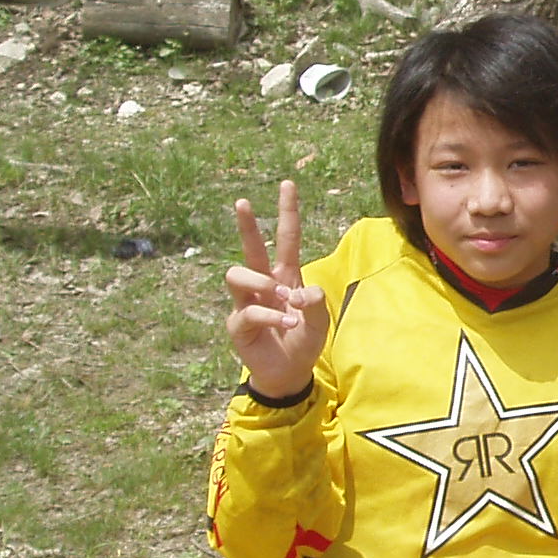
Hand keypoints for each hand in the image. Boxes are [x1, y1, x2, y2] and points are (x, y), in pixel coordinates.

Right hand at [226, 180, 329, 400]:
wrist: (289, 373)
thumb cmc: (303, 342)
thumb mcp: (320, 321)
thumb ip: (316, 304)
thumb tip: (299, 292)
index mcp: (285, 276)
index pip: (286, 238)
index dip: (287, 212)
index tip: (288, 184)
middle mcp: (263, 285)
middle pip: (250, 248)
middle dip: (246, 225)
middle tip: (243, 202)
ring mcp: (246, 302)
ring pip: (238, 274)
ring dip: (261, 282)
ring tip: (282, 298)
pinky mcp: (238, 324)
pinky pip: (248, 310)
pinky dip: (270, 315)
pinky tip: (286, 322)